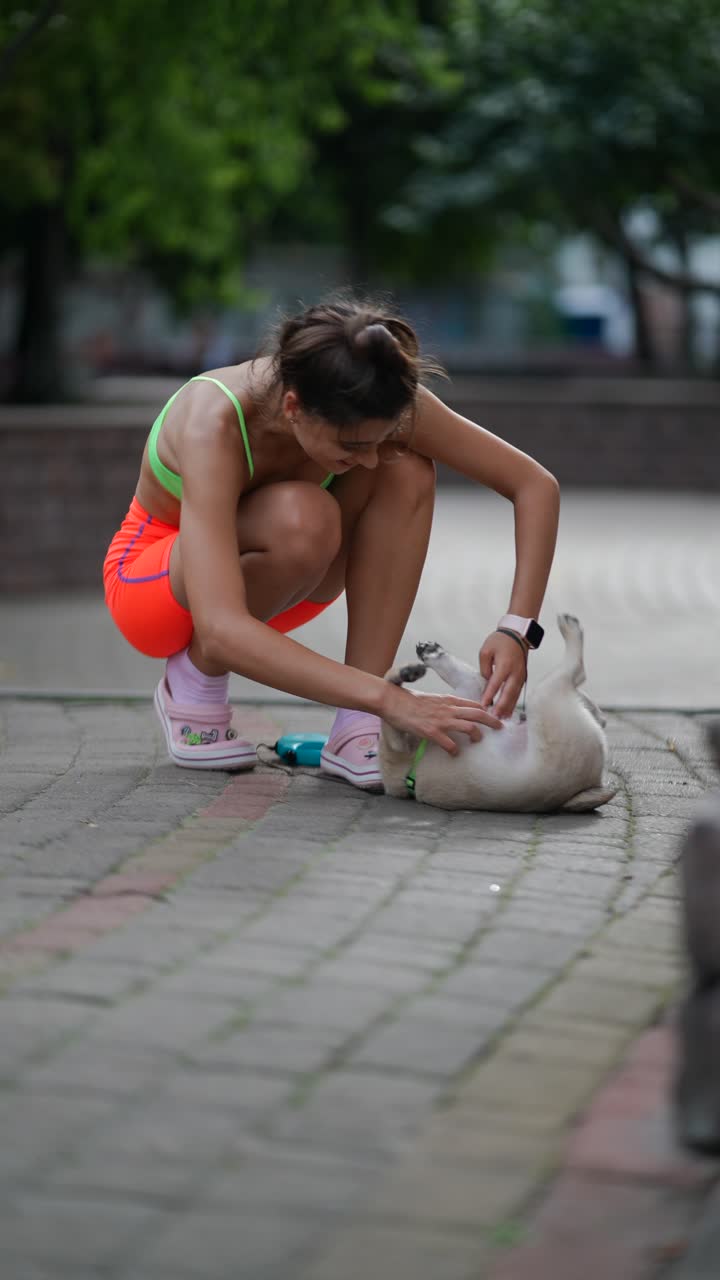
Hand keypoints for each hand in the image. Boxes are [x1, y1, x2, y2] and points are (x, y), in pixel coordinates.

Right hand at [380, 682, 502, 755]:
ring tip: (478, 741)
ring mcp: (441, 720)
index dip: (485, 710)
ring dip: (477, 735)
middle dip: (492, 721)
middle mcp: (448, 709)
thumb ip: (443, 705)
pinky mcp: (432, 731)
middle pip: (478, 713)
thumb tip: (449, 713)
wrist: (392, 701)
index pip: (473, 704)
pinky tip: (454, 753)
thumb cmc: (408, 700)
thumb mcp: (431, 699)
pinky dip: (455, 750)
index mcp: (448, 700)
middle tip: (500, 727)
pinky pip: (450, 744)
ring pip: (469, 727)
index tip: (493, 716)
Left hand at [479, 630, 527, 718]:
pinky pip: (518, 692)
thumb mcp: (485, 650)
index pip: (496, 683)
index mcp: (505, 664)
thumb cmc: (500, 641)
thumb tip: (487, 683)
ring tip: (502, 719)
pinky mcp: (523, 677)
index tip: (483, 705)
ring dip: (509, 707)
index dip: (489, 695)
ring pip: (515, 694)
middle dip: (501, 706)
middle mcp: (515, 672)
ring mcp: (521, 675)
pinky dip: (513, 702)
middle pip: (508, 692)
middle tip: (494, 718)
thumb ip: (485, 668)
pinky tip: (509, 711)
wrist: (517, 634)